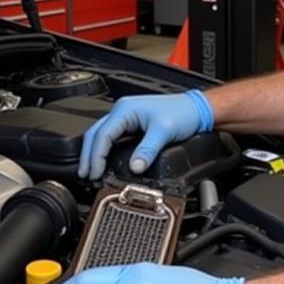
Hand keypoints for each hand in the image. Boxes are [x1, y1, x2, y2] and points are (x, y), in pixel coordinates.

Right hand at [79, 89, 213, 179]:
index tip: (95, 172)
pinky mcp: (132, 124)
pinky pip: (111, 136)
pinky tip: (104, 160)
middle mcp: (122, 111)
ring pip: (101, 135)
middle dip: (88, 156)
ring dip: (94, 153)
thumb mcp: (164, 132)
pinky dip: (104, 149)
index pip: (103, 134)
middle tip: (85, 174)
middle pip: (95, 134)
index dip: (96, 156)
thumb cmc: (183, 113)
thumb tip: (135, 168)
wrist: (197, 109)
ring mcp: (126, 117)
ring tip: (90, 170)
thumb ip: (147, 151)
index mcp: (125, 109)